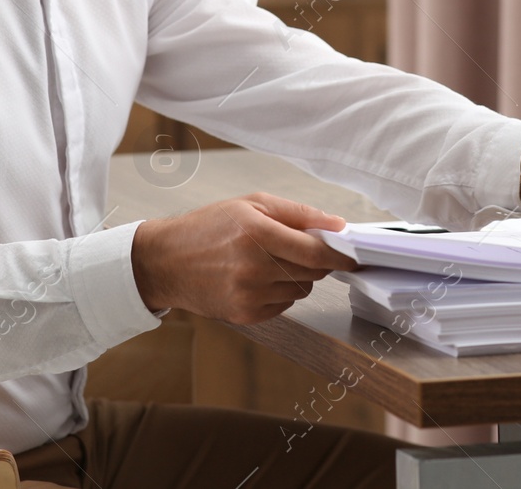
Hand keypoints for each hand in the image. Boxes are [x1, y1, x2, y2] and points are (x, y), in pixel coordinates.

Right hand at [130, 193, 358, 324]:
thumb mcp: (253, 204)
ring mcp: (249, 296)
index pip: (316, 251)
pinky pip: (285, 304)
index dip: (340, 254)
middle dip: (316, 260)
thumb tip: (338, 225)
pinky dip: (281, 291)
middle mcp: (254, 268)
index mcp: (257, 234)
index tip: (354, 254)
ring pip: (302, 289)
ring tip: (270, 260)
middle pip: (313, 272)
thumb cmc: (209, 227)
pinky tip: (259, 277)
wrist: (166, 261)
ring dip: (298, 275)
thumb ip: (299, 214)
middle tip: (301, 247)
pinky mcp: (245, 315)